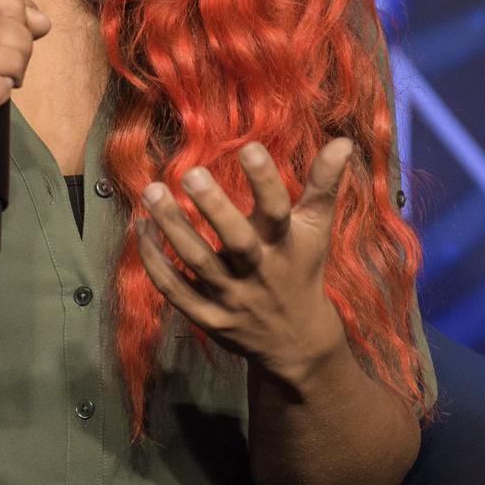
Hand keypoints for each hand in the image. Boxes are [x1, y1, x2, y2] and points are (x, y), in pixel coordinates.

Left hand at [136, 138, 352, 385]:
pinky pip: (175, 290)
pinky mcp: (208, 318)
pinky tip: (141, 228)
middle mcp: (258, 271)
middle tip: (190, 172)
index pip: (277, 211)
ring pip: (198, 263)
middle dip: (214, 208)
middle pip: (236, 241)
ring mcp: (231, 297)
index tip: (249, 147)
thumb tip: (343, 141)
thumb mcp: (316, 229)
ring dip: (172, 228)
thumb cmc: (301, 269)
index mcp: (285, 245)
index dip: (265, 181)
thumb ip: (324, 184)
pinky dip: (155, 261)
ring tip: (152, 191)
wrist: (296, 343)